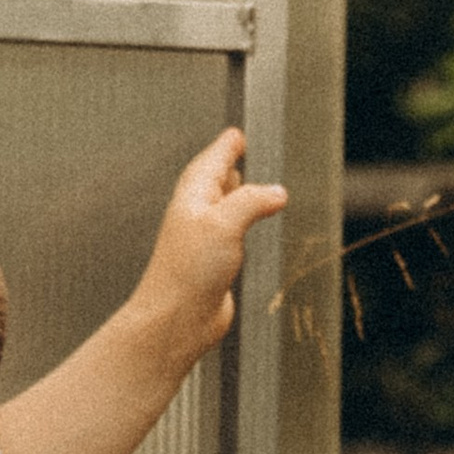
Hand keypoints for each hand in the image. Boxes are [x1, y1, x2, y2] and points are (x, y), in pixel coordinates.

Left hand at [126, 128, 288, 363]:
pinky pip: (229, 232)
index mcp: (193, 196)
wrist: (177, 319)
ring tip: (245, 183)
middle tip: (238, 150)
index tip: (236, 134)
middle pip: (213, 180)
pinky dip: (240, 223)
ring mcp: (203, 239)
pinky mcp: (213, 262)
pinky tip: (245, 227)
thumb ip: (252, 201)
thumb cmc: (186, 273)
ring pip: (221, 206)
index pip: (211, 160)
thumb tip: (276, 191)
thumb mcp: (224, 223)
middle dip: (227, 164)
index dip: (226, 146)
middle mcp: (196, 214)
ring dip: (235, 194)